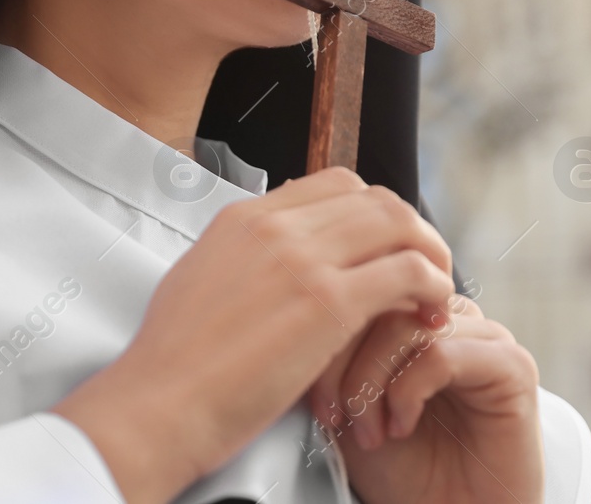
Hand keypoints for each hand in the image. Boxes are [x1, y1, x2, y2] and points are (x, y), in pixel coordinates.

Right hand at [52, 167, 456, 503]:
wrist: (155, 406)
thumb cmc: (173, 366)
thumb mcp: (200, 282)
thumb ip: (244, 262)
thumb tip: (272, 262)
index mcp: (244, 219)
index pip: (334, 184)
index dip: (373, 214)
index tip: (386, 246)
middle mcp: (276, 227)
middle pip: (375, 197)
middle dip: (411, 230)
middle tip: (424, 268)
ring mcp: (303, 259)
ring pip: (400, 224)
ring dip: (430, 255)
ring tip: (435, 293)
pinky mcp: (328, 302)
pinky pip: (408, 273)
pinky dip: (432, 288)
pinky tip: (431, 313)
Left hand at [307, 291, 543, 503]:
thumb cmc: (407, 473)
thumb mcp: (350, 407)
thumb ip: (336, 358)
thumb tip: (304, 325)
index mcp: (418, 317)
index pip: (365, 288)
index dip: (328, 334)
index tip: (309, 393)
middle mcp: (454, 319)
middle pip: (385, 299)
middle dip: (345, 361)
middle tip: (338, 415)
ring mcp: (486, 338)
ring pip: (410, 325)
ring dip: (373, 381)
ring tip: (371, 430)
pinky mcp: (512, 367)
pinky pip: (445, 353)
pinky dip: (408, 391)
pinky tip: (402, 424)